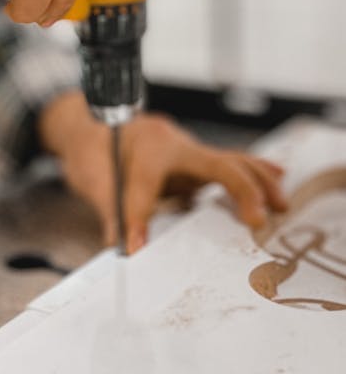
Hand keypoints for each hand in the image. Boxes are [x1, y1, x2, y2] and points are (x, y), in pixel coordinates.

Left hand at [38, 92, 286, 251]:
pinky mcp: (193, 160)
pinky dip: (253, 172)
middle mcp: (174, 144)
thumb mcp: (92, 179)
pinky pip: (228, 165)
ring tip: (280, 205)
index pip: (147, 185)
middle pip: (217, 162)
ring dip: (258, 181)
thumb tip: (121, 248)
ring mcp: (187, 150)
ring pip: (231, 160)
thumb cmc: (93, 148)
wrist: (92, 124)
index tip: (134, 249)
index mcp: (144, 148)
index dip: (139, 216)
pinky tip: (276, 177)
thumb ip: (111, 211)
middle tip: (258, 219)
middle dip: (242, 188)